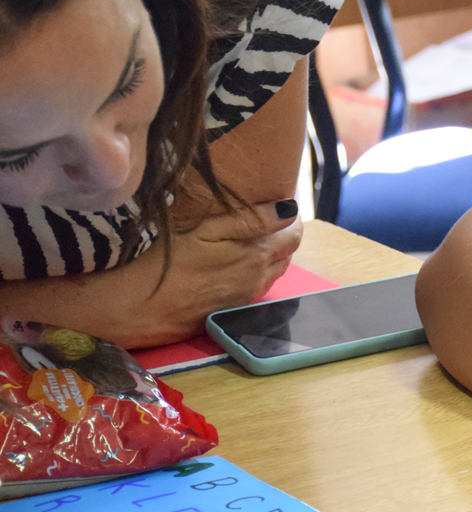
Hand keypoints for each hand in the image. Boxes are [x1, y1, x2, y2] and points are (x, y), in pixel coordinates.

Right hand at [120, 200, 303, 346]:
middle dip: (284, 233)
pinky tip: (238, 260)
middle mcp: (259, 280)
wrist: (137, 310)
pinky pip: (258, 286)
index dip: (291, 217)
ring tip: (255, 234)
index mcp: (257, 257)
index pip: (294, 235)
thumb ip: (251, 219)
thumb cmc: (165, 263)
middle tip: (267, 214)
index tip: (279, 201)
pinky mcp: (233, 310)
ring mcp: (247, 298)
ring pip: (274, 271)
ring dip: (273, 252)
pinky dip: (259, 269)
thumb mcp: (205, 230)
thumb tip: (289, 209)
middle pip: (288, 253)